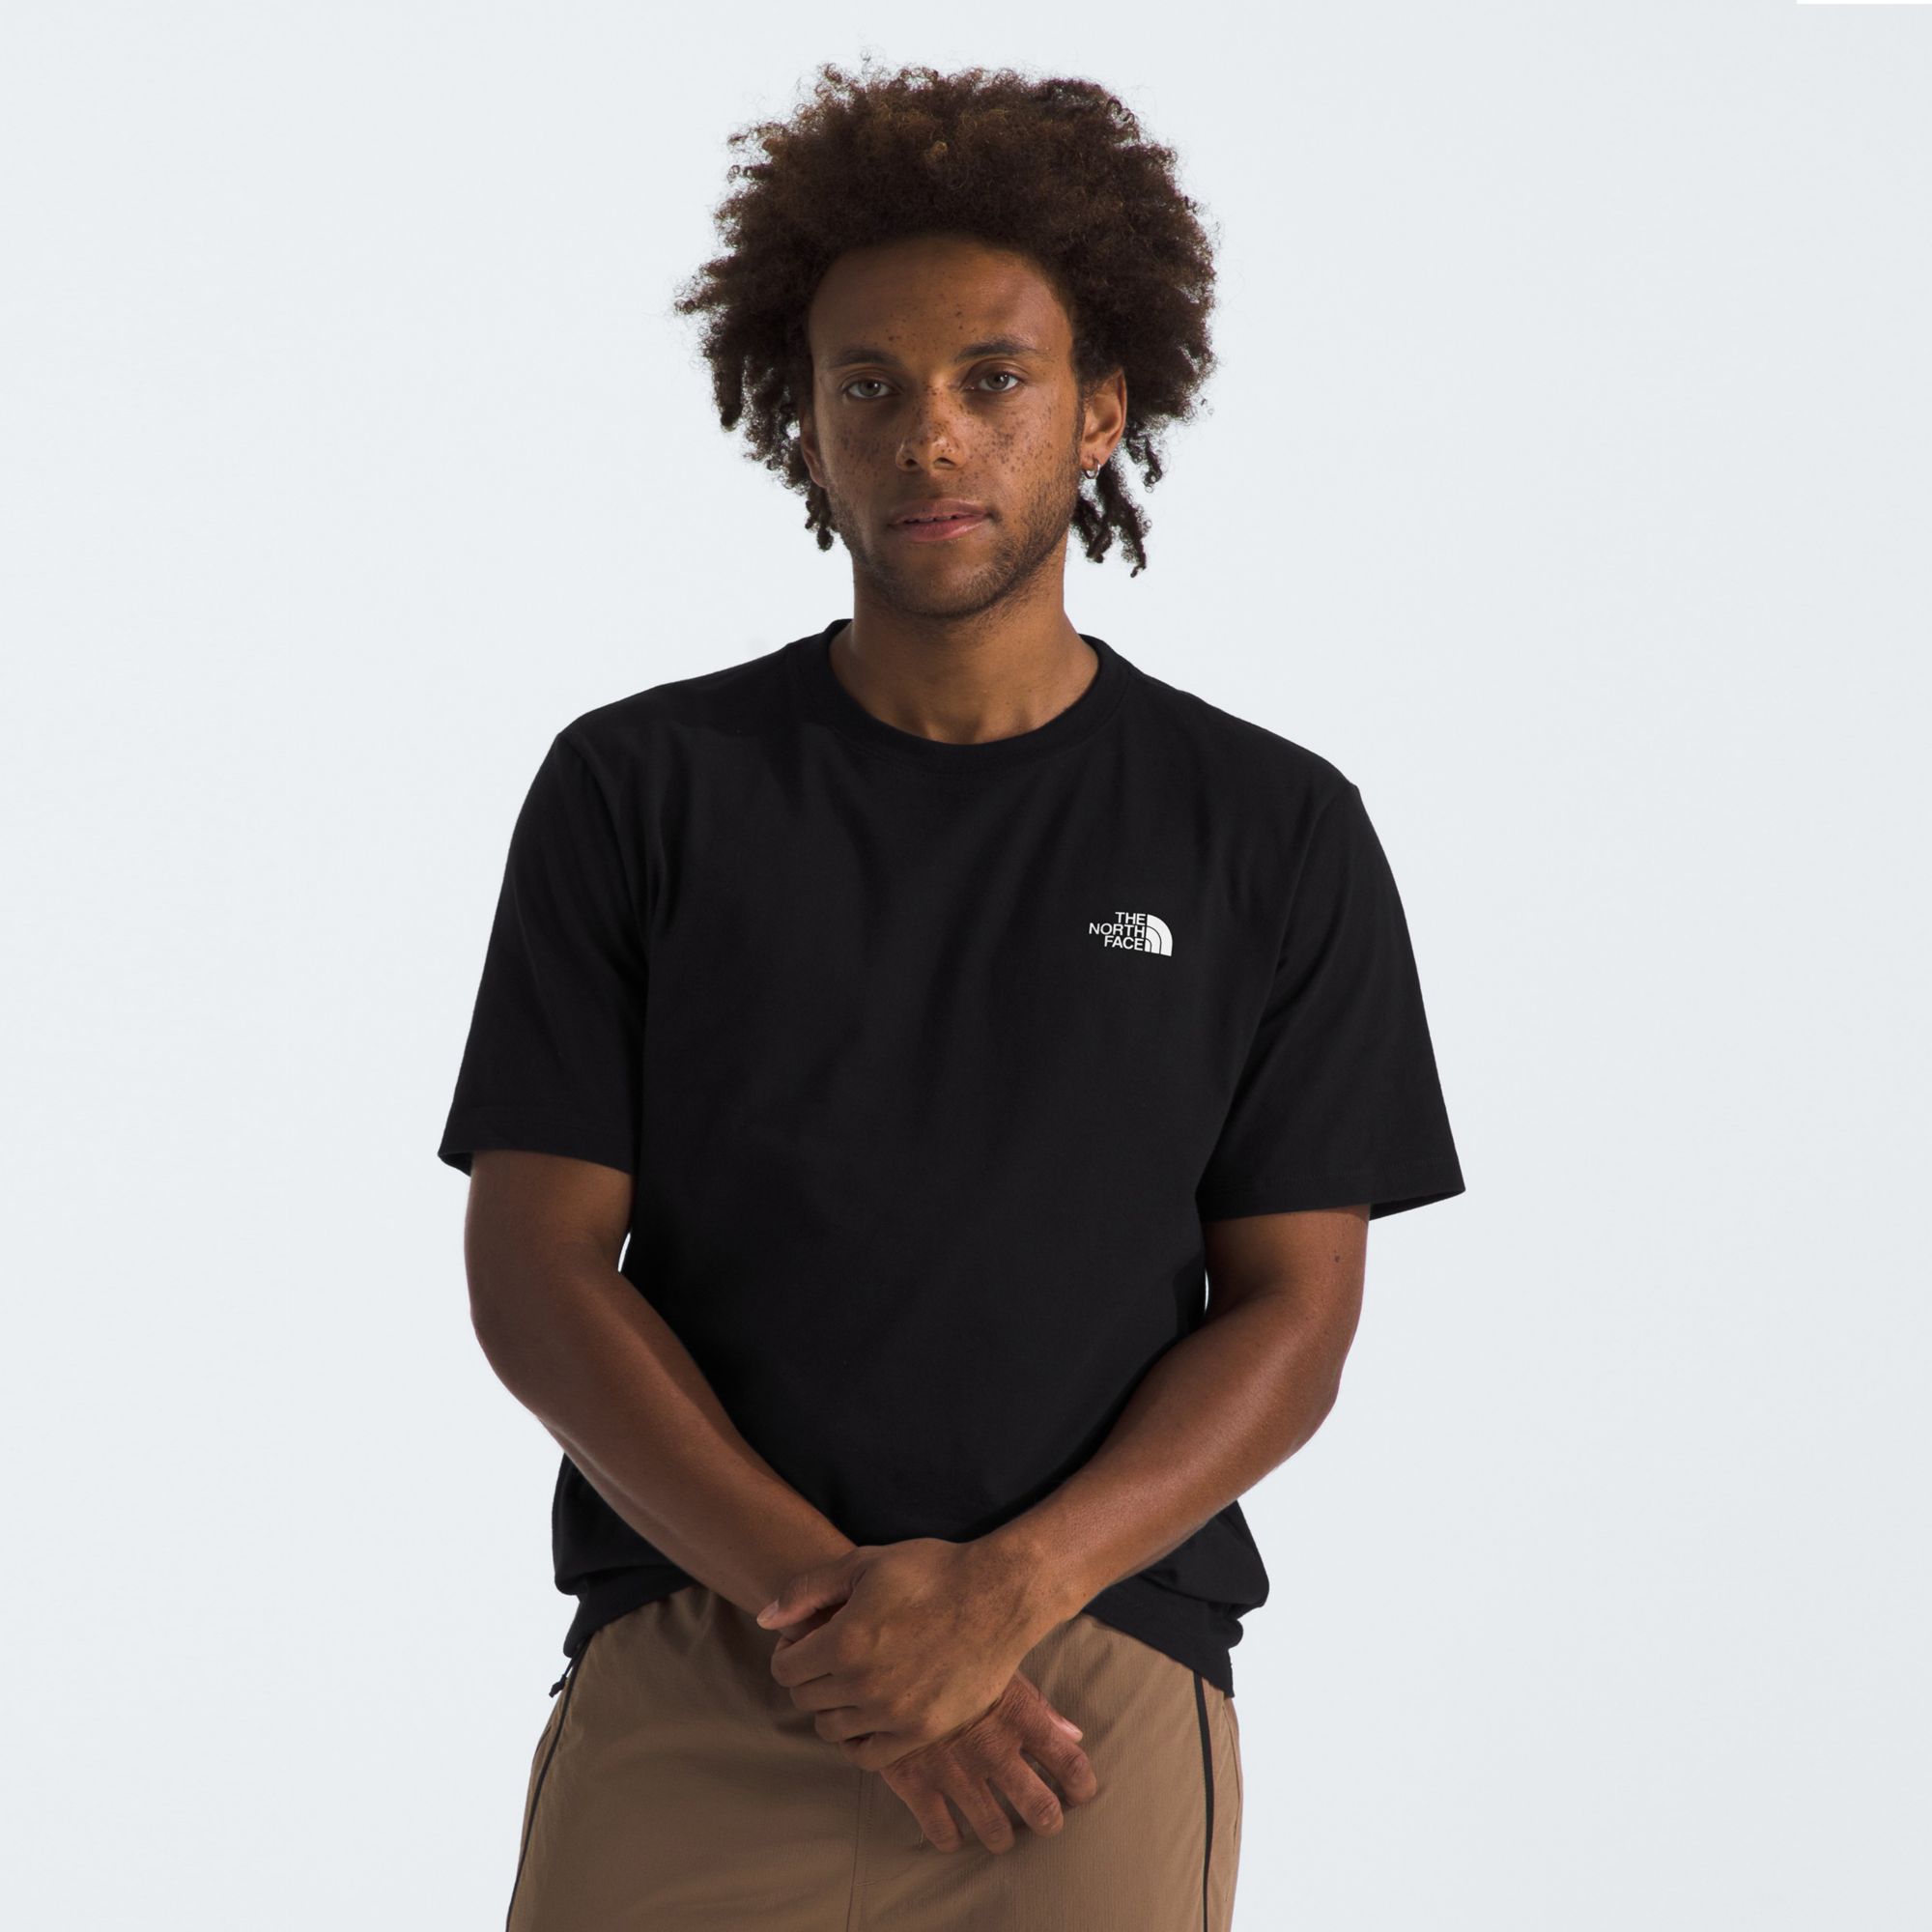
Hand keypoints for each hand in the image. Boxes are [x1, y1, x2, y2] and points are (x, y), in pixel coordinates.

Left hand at [758, 1537, 1051, 1772]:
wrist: (998, 1595)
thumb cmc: (931, 1572)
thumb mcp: (863, 1563)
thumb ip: (806, 1590)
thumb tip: (765, 1621)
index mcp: (843, 1642)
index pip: (785, 1670)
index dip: (790, 1652)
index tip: (807, 1640)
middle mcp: (863, 1685)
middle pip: (805, 1700)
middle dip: (809, 1677)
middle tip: (831, 1657)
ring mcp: (894, 1714)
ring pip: (832, 1729)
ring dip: (833, 1707)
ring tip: (853, 1680)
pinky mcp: (922, 1732)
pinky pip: (868, 1756)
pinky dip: (857, 1741)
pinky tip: (867, 1715)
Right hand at [877, 1668, 1099, 1853]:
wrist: (882, 1649)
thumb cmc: (948, 1651)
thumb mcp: (996, 1665)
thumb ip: (1036, 1704)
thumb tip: (1074, 1735)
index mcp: (1018, 1714)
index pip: (1070, 1762)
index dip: (1083, 1785)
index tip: (1082, 1792)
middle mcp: (992, 1748)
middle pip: (1041, 1808)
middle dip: (1049, 1821)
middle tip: (1047, 1821)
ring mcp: (953, 1771)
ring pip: (994, 1831)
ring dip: (1002, 1837)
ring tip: (1002, 1834)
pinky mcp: (915, 1783)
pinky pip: (942, 1832)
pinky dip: (952, 1838)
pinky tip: (955, 1830)